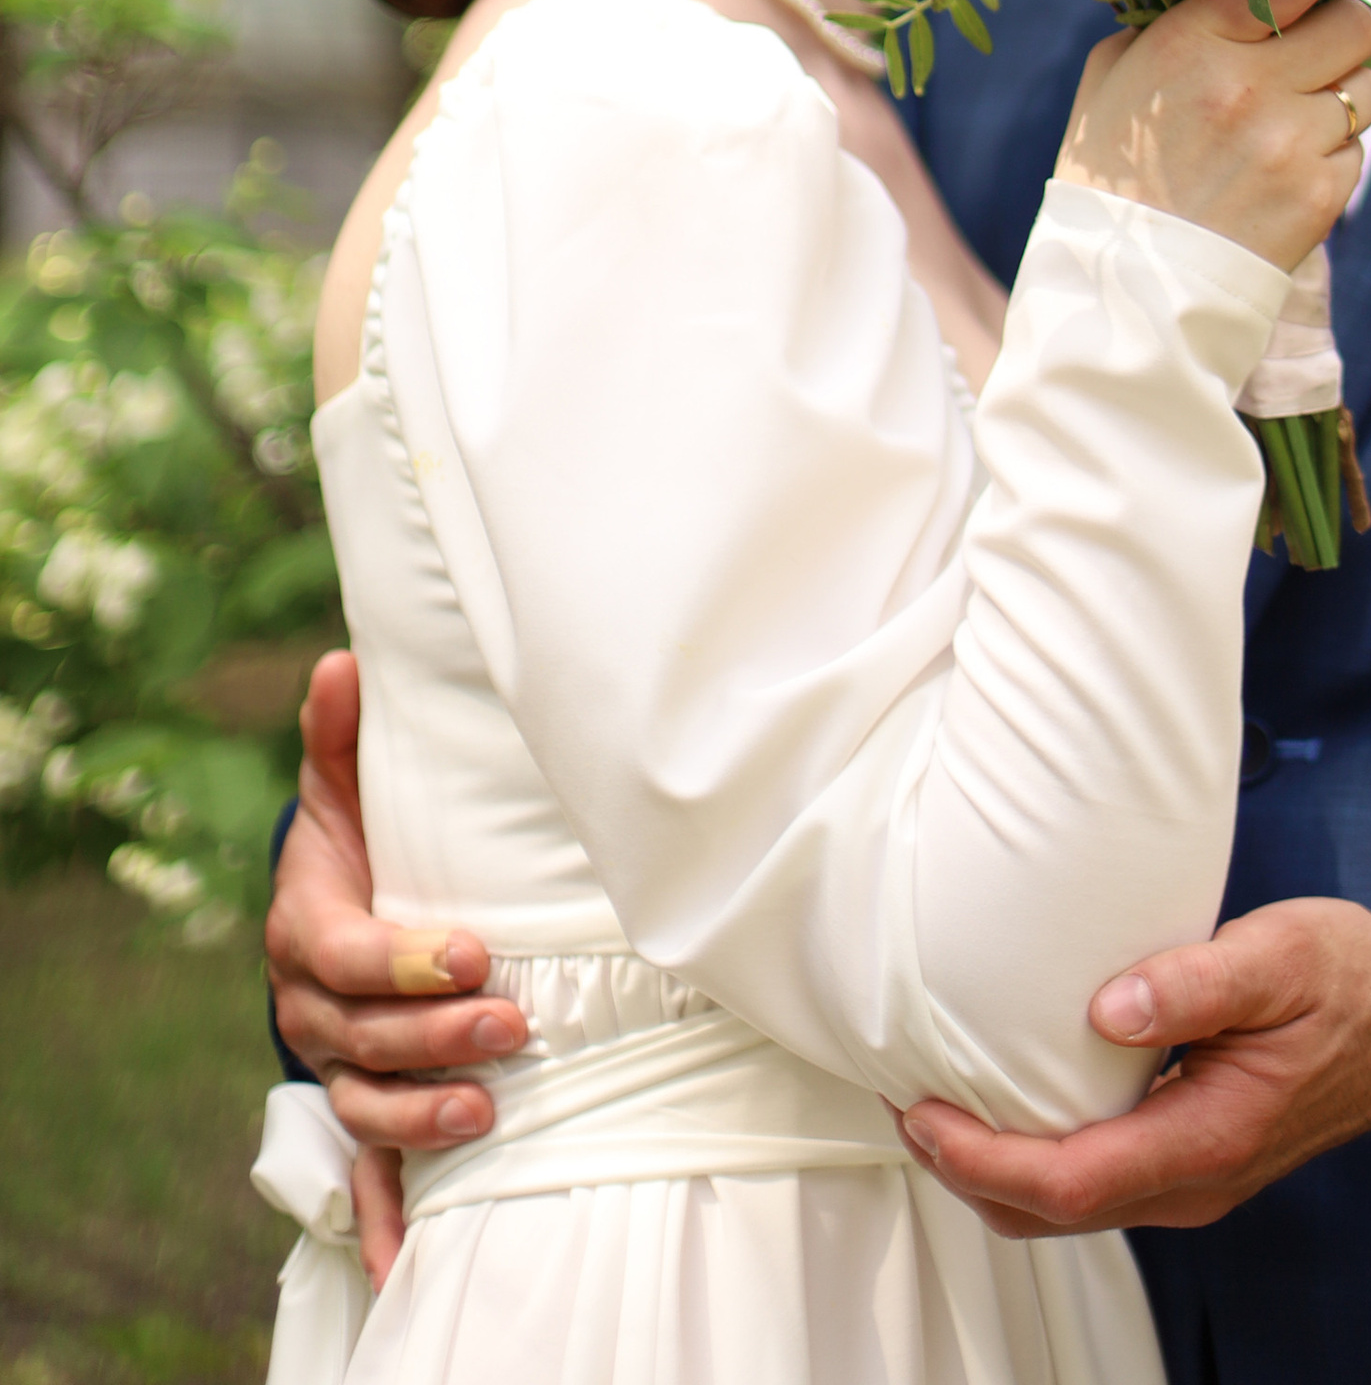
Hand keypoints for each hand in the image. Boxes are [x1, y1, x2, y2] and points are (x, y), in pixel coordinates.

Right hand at [265, 648, 527, 1272]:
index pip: (346, 954)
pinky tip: (405, 1262)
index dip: (404, 960)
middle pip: (362, 1036)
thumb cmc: (357, 840)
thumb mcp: (346, 787)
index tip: (475, 954)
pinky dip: (382, 1218)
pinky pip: (364, 1170)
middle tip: (511, 1026)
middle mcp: (312, 1006)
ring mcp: (337, 1063)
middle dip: (435, 1034)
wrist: (334, 910)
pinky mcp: (365, 1103)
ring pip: (366, 1101)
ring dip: (423, 1111)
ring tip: (485, 1109)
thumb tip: (343, 662)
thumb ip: (342, 736)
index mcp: (306, 927)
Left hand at [893, 900, 1370, 1235]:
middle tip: (906, 1104)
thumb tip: (1107, 1008)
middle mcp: (1195, 1181)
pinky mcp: (1192, 1160)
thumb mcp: (1281, 956)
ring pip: (1069, 1208)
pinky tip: (1010, 1103)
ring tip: (938, 1104)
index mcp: (1211, 1137)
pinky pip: (1096, 1182)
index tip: (924, 1113)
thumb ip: (1196, 982)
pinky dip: (1036, 1159)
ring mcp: (1194, 1180)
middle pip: (1053, 1214)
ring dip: (995, 1170)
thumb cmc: (1350, 980)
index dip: (984, 1160)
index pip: (1071, 1181)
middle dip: (966, 1172)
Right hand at [1056, 0, 1370, 272]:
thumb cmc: (1114, 173)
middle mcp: (1251, 85)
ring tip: (1294, 116)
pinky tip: (1285, 169)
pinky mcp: (1321, 194)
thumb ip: (1173, 22)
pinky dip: (1332, 151)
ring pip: (1366, 85)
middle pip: (1354, 22)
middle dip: (1345, 25)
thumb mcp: (1114, 76)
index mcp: (1193, 42)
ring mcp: (1292, 142)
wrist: (1129, 292)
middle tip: (1319, 41)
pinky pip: (1357, 147)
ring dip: (1342, 91)